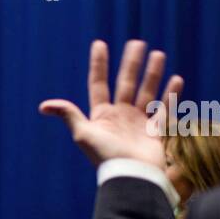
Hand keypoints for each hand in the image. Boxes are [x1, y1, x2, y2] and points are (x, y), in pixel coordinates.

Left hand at [39, 40, 183, 167]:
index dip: (98, 65)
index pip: (99, 84)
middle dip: (131, 63)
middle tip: (137, 42)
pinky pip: (165, 109)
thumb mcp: (83, 134)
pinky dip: (171, 95)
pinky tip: (176, 79)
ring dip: (152, 73)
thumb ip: (68, 115)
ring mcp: (138, 123)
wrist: (131, 176)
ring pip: (147, 92)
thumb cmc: (106, 156)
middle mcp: (120, 116)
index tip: (99, 44)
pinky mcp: (155, 131)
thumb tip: (43, 106)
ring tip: (158, 54)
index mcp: (102, 115)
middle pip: (126, 83)